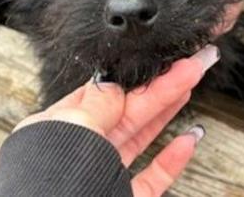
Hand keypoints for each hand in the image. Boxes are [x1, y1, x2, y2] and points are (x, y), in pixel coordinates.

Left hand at [15, 45, 219, 196]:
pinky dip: (171, 158)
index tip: (161, 61)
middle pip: (129, 112)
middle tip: (193, 64)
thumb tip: (116, 86)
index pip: (102, 96)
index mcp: (58, 130)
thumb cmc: (49, 182)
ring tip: (191, 86)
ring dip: (168, 111)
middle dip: (163, 87)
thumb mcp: (72, 128)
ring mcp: (103, 176)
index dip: (136, 78)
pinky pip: (152, 176)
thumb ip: (99, 104)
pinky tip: (189, 138)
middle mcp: (81, 151)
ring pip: (141, 137)